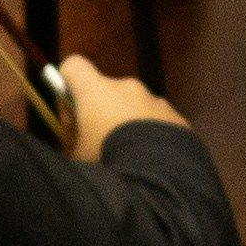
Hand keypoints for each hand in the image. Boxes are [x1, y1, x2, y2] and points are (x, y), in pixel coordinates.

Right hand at [54, 58, 180, 160]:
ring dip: (129, 127)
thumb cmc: (106, 162)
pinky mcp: (177, 118)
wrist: (156, 178)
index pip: (74, 66)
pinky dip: (153, 138)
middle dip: (102, 114)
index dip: (67, 85)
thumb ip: (75, 144)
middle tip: (101, 147)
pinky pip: (159, 124)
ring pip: (135, 108)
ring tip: (131, 160)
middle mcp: (127, 88)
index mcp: (96, 91)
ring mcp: (156, 101)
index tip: (72, 115)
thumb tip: (80, 144)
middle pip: (107, 92)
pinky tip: (152, 164)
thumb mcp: (76, 159)